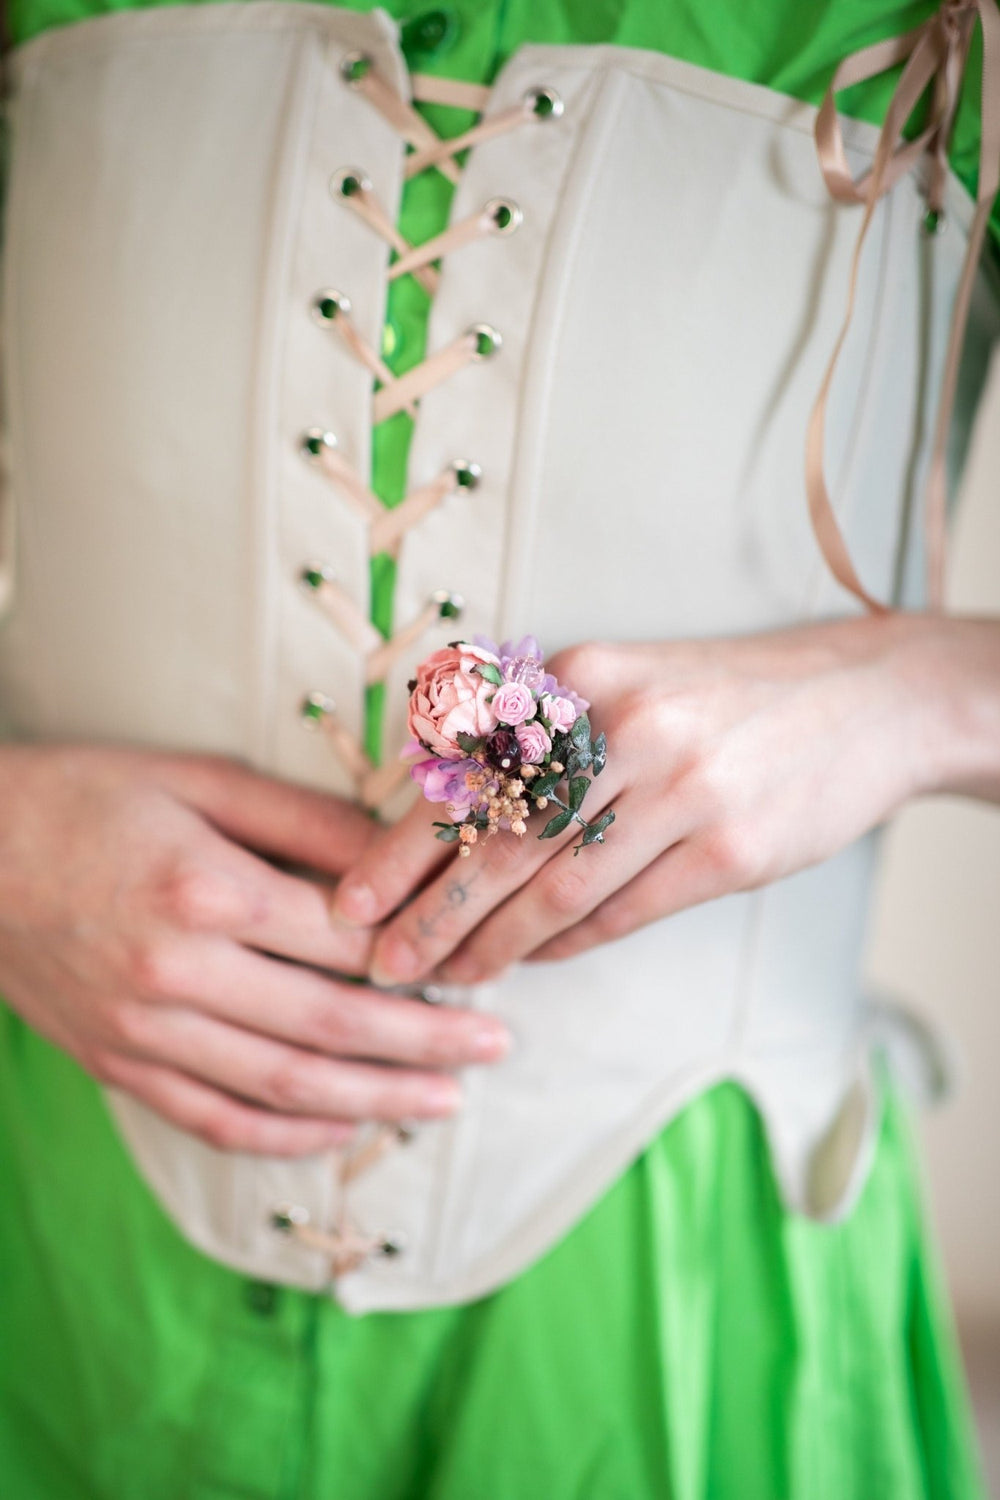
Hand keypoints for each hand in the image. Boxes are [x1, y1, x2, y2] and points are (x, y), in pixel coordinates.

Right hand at [0, 745, 509, 1154]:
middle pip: (332, 1026)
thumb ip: (302, 818)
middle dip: (427, 1042)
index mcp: (208, 891)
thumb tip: (395, 848)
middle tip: (497, 1044)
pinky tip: (345, 1130)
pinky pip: (215, 1119)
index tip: (479, 960)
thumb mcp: (197, 779)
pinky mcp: (118, 1064)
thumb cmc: (85, 799)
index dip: (423, 955)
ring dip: (377, 1100)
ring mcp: (145, 1031)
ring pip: (284, 1088)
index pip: (346, 939)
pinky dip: (286, 1137)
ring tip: (448, 1100)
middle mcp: (180, 973)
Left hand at [331, 612, 957, 982]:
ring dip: (493, 944)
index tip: (350, 899)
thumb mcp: (626, 685)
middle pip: (500, 841)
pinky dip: (570, 944)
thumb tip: (454, 827)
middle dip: (430, 913)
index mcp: (583, 682)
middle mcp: (624, 729)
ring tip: (448, 977)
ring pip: (557, 888)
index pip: (467, 777)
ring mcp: (681, 790)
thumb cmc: (722, 698)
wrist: (863, 700)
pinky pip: (625, 912)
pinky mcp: (730, 849)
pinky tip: (535, 962)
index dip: (400, 847)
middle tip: (382, 963)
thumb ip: (544, 742)